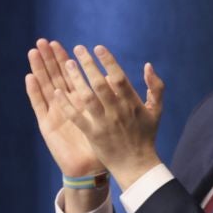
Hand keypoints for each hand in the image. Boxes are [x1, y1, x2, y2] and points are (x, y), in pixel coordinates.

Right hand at [25, 40, 105, 210]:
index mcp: (81, 101)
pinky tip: (30, 77)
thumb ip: (112, 97)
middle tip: (44, 40)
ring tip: (34, 51)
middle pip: (55, 76)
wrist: (92, 168)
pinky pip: (40, 106)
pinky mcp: (48, 125)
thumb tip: (113, 76)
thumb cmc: (104, 143)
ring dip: (39, 68)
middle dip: (50, 59)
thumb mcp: (112, 117)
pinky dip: (34, 91)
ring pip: (46, 86)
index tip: (64, 43)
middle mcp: (66, 104)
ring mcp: (55, 113)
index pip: (71, 75)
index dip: (66, 59)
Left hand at [50, 44, 166, 189]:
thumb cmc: (146, 135)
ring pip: (87, 97)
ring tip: (66, 64)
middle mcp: (117, 111)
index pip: (119, 77)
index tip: (98, 48)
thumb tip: (148, 66)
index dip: (108, 61)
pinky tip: (56, 92)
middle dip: (88, 65)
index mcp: (132, 103)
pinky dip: (66, 105)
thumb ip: (156, 87)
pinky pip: (77, 117)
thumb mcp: (156, 110)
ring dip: (76, 79)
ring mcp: (104, 123)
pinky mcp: (93, 134)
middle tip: (78, 49)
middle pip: (101, 84)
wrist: (136, 164)